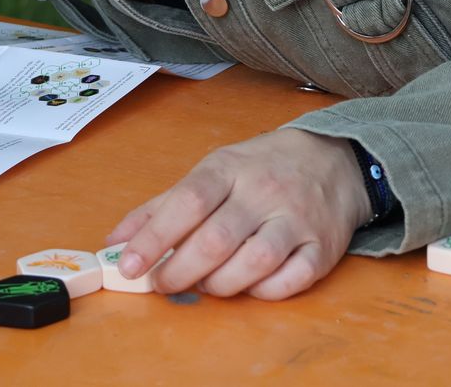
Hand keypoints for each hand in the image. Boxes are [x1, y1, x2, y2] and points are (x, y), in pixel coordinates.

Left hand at [105, 128, 369, 299]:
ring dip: (221, 284)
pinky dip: (265, 291)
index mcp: (230, 169)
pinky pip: (293, 279)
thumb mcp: (211, 173)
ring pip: (255, 262)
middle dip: (181, 270)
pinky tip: (249, 287)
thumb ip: (162, 207)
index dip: (154, 237)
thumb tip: (116, 242)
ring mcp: (297, 219)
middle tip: (163, 284)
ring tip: (206, 284)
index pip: (187, 201)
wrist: (333, 159)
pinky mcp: (322, 246)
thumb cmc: (261, 169)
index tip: (128, 264)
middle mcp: (264, 191)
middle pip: (217, 238)